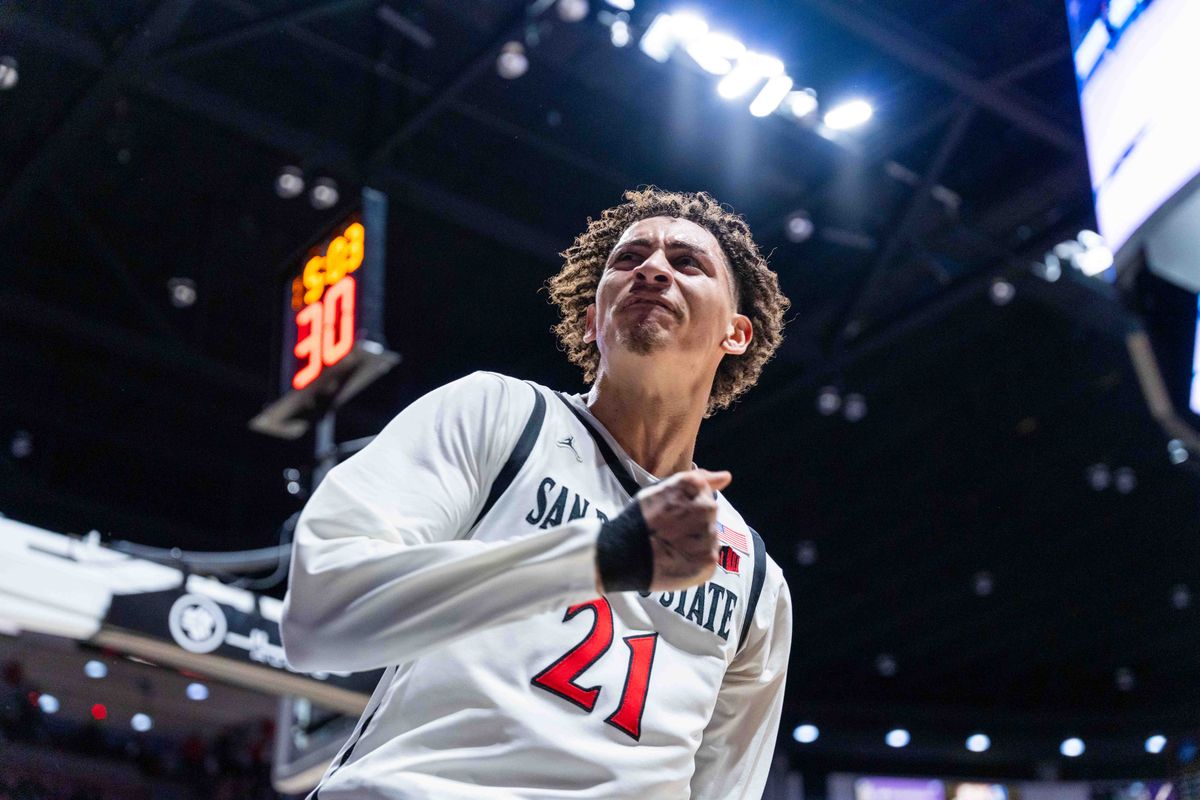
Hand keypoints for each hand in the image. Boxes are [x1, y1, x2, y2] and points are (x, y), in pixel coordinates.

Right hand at [637, 469, 731, 591]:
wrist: (623, 554)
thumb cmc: (640, 519)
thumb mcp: (663, 488)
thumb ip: (699, 479)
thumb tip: (727, 476)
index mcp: (695, 485)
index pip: (705, 492)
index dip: (686, 506)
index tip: (670, 515)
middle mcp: (707, 508)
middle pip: (709, 515)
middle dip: (694, 523)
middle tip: (669, 532)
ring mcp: (710, 535)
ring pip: (710, 537)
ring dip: (695, 542)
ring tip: (671, 547)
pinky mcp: (710, 560)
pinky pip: (708, 559)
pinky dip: (696, 561)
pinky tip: (678, 560)